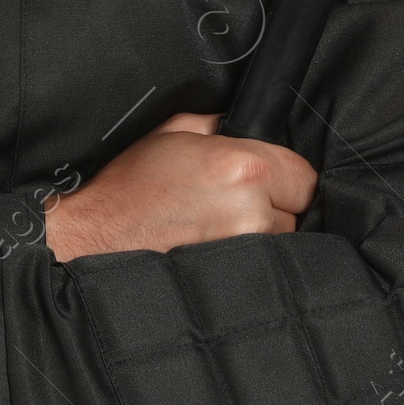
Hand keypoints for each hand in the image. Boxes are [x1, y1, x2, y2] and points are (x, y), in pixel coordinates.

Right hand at [44, 113, 317, 259]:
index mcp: (243, 165)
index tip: (270, 178)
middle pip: (297, 211)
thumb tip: (249, 129)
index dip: (287, 176)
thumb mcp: (175, 131)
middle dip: (275, 204)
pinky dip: (248, 258)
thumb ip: (223, 126)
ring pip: (282, 241)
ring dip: (262, 234)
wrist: (97, 235)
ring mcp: (245, 249)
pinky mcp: (235, 279)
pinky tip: (218, 247)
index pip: (306, 175)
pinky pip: (262, 265)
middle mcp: (252, 209)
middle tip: (235, 201)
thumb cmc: (131, 185)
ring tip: (221, 226)